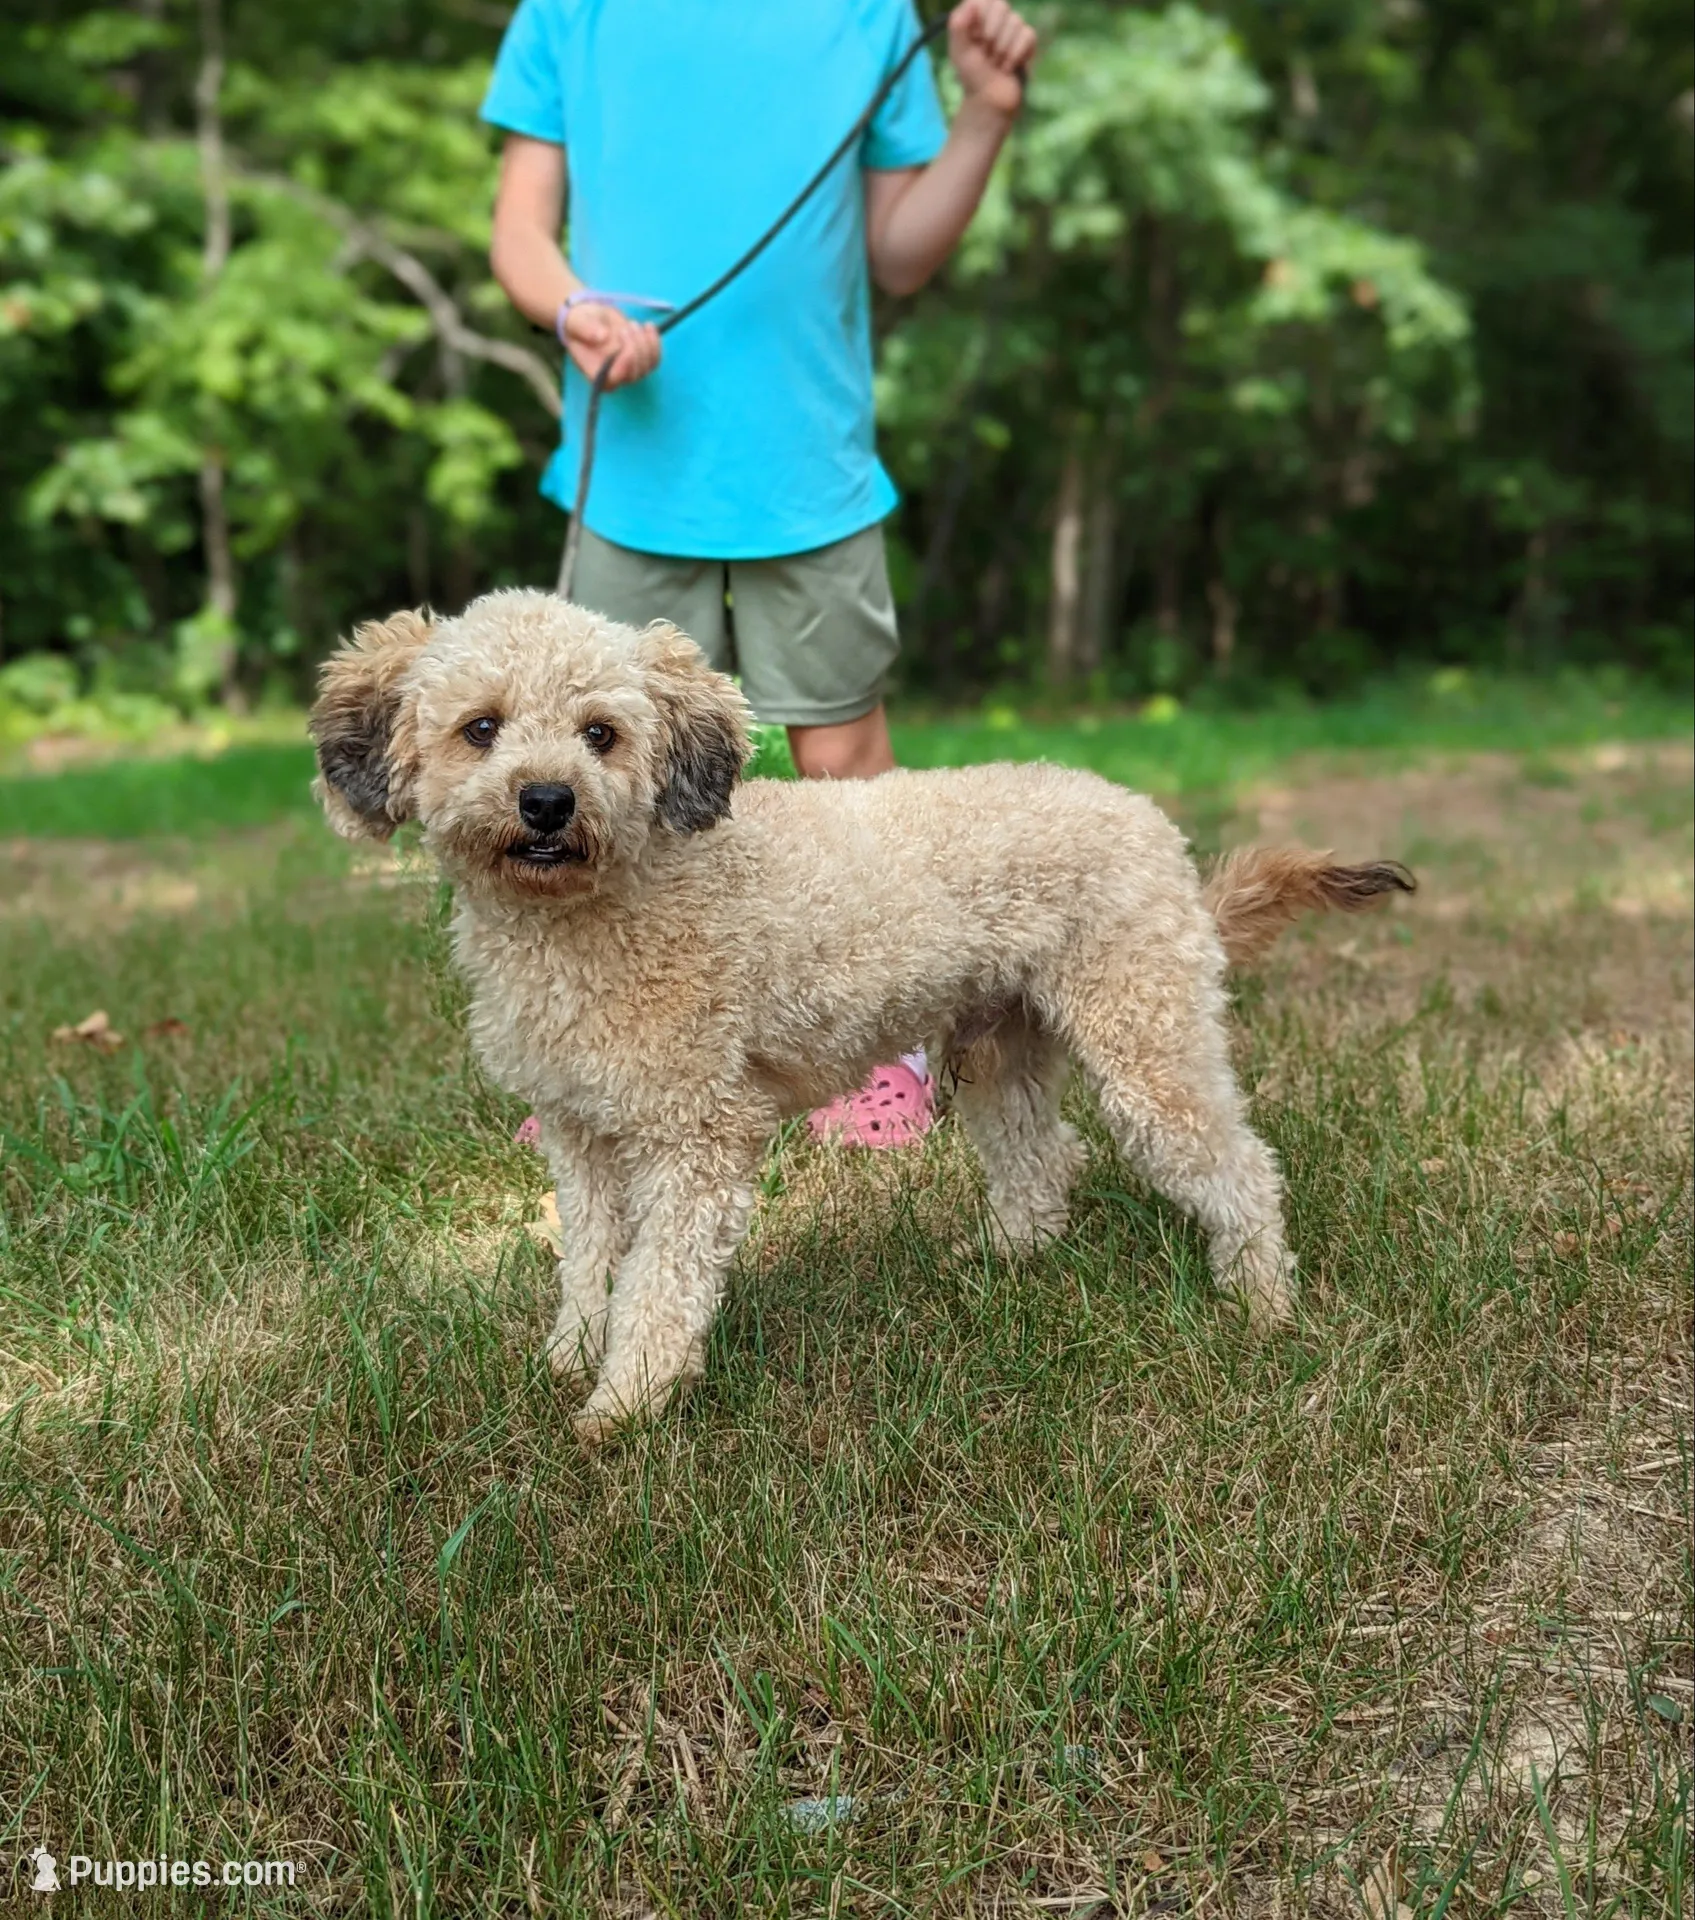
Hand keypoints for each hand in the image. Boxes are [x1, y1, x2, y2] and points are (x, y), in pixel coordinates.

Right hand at [562, 300, 661, 388]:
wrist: (591, 318)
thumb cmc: (580, 323)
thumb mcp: (578, 322)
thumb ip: (587, 329)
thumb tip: (602, 336)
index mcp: (596, 374)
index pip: (615, 378)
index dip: (625, 362)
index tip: (621, 335)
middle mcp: (615, 378)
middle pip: (636, 372)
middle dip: (635, 347)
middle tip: (625, 326)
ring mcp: (630, 370)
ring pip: (649, 365)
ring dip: (645, 342)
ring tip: (632, 323)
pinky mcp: (641, 360)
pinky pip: (655, 358)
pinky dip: (655, 341)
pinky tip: (648, 326)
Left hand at [948, 0, 1037, 118]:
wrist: (990, 101)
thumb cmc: (972, 76)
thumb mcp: (959, 51)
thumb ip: (958, 25)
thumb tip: (971, 3)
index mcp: (977, 16)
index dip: (980, 18)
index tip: (974, 38)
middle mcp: (995, 18)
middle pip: (1002, 5)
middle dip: (992, 34)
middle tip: (985, 53)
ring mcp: (1013, 28)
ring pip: (1016, 21)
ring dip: (1002, 49)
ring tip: (995, 63)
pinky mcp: (1027, 41)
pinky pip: (1028, 35)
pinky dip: (1016, 55)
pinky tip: (1008, 67)